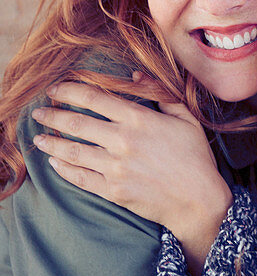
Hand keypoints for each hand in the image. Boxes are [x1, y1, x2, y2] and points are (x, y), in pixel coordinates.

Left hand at [31, 80, 230, 275]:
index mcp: (139, 120)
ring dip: (50, 142)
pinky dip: (63, 169)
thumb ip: (161, 94)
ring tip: (38, 138)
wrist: (198, 200)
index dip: (69, 91)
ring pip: (71, 150)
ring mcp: (115, 168)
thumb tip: (136, 75)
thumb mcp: (186, 120)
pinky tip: (54, 162)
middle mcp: (123, 141)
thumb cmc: (196, 158)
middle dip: (51, 115)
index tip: (55, 89)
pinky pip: (79, 177)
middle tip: (38, 112)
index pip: (94, 98)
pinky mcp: (112, 190)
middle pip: (75, 123)